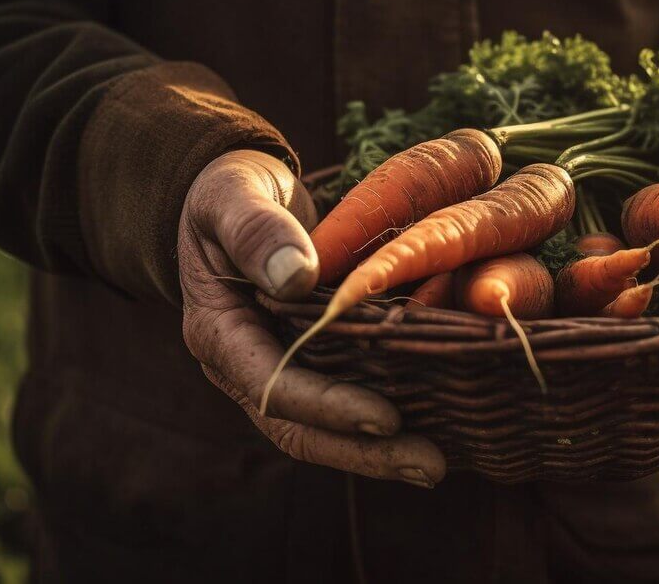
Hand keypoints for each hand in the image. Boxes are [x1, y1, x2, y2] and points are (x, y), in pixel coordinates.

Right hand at [178, 149, 445, 487]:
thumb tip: (294, 278)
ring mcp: (279, 369)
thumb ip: (256, 230)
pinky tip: (439, 428)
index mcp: (219, 331)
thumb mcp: (231, 195)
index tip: (386, 416)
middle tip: (431, 467)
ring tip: (438, 464)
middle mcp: (245, 366)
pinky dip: (385, 421)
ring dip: (379, 451)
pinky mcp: (313, 364)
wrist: (235, 198)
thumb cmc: (230, 191)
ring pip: (323, 430)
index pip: (271, 386)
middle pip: (300, 428)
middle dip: (363, 452)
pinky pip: (345, 401)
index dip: (327, 407)